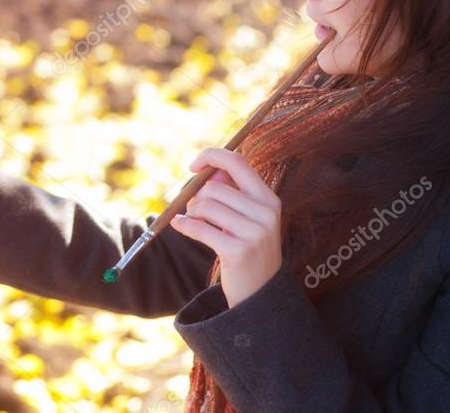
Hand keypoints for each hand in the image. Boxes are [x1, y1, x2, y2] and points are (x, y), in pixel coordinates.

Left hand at [170, 147, 282, 308]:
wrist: (260, 293)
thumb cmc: (248, 248)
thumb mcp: (248, 218)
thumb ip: (231, 193)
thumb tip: (208, 171)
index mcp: (269, 199)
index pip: (238, 162)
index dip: (212, 156)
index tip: (194, 165)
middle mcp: (266, 212)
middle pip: (214, 187)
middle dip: (196, 197)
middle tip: (195, 211)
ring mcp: (255, 233)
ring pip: (205, 206)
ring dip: (192, 213)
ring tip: (195, 222)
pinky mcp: (238, 251)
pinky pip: (199, 228)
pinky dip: (185, 225)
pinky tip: (181, 225)